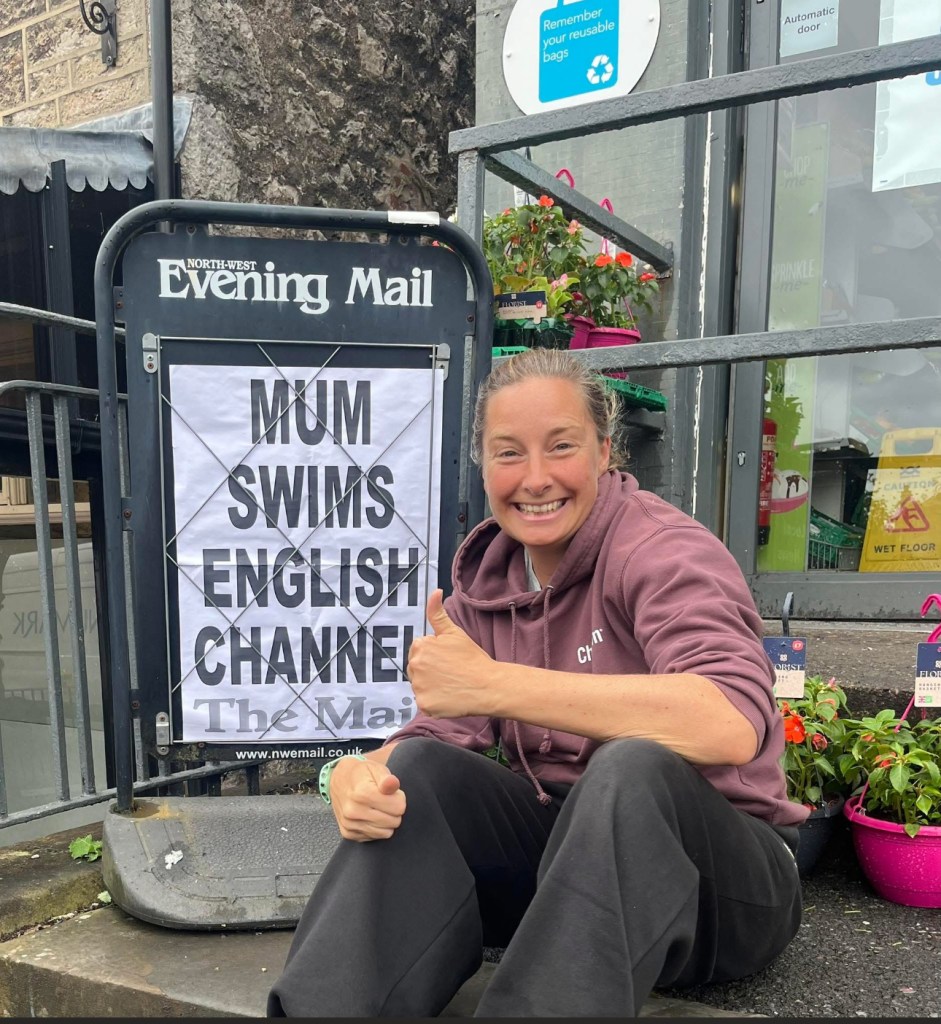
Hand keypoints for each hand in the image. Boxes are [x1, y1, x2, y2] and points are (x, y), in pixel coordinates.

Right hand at [329, 756, 405, 841]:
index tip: (391, 792)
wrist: (338, 779)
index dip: (399, 798)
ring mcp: (349, 824)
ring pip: (385, 833)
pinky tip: (370, 815)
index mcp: (362, 793)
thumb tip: (393, 784)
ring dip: (386, 821)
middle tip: (385, 799)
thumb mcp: (375, 768)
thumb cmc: (361, 773)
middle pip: (394, 821)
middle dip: (394, 810)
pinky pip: (374, 837)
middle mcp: (353, 811)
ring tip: (378, 807)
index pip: (399, 807)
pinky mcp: (347, 833)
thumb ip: (386, 778)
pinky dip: (376, 828)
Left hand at [407, 589, 494, 717]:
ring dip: (431, 686)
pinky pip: (424, 703)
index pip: (419, 650)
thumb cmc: (472, 658)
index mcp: (420, 647)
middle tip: (451, 672)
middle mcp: (415, 666)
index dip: (435, 655)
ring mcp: (418, 687)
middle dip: (429, 669)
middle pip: (416, 668)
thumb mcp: (454, 632)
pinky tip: (449, 696)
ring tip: (451, 684)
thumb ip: (437, 613)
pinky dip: (434, 702)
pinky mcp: (424, 705)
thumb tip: (435, 591)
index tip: (448, 659)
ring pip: (420, 686)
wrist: (488, 685)